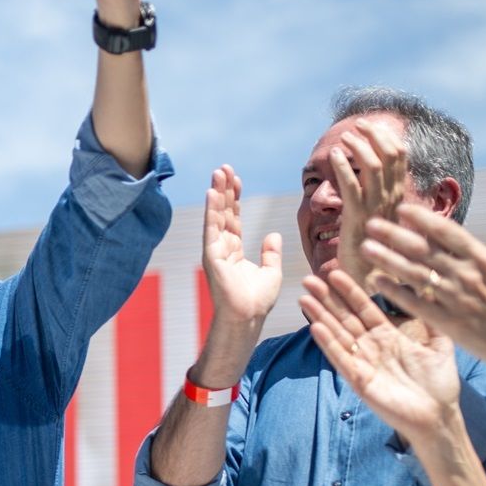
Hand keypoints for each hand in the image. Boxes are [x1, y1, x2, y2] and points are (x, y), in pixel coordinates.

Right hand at [202, 165, 282, 325]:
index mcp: (234, 250)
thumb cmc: (257, 301)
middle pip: (222, 212)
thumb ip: (271, 252)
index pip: (233, 218)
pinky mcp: (212, 256)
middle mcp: (222, 247)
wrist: (248, 318)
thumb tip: (274, 234)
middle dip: (223, 190)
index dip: (234, 198)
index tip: (236, 179)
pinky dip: (212, 210)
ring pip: (216, 216)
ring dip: (216, 193)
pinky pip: (212, 228)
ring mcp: (215, 251)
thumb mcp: (271, 271)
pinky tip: (212, 193)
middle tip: (224, 167)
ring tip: (218, 172)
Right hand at [301, 269, 461, 439]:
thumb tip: (431, 289)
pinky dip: (329, 344)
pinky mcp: (359, 381)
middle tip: (310, 279)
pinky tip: (316, 328)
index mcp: (388, 336)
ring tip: (305, 298)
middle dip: (327, 299)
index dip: (349, 291)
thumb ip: (432, 318)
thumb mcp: (440, 345)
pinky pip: (341, 359)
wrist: (438, 417)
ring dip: (320, 317)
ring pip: (337, 335)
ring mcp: (363, 364)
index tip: (335, 272)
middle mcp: (371, 347)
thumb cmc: (439, 384)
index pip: (364, 308)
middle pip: (344, 318)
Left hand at [332, 121, 408, 284]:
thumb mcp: (378, 217)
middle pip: (390, 155)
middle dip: (374, 135)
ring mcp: (375, 208)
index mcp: (397, 197)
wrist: (367, 280)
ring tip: (345, 137)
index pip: (399, 158)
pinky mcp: (357, 218)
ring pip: (373, 166)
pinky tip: (334, 156)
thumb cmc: (371, 250)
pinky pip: (351, 186)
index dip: (385, 138)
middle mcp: (391, 199)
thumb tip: (370, 178)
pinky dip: (344, 167)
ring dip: (358, 147)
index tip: (370, 127)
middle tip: (358, 124)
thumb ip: (377, 198)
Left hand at [362, 200, 485, 381]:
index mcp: (482, 257)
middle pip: (423, 251)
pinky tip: (375, 281)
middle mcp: (465, 275)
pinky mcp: (447, 321)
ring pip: (414, 274)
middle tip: (371, 225)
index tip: (401, 208)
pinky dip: (395, 291)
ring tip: (366, 248)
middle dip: (395, 236)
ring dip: (387, 260)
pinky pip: (415, 303)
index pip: (447, 232)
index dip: (423, 218)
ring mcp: (454, 299)